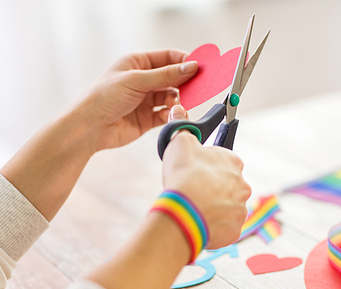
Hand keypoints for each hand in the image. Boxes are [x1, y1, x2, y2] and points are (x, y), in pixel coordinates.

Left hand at [68, 50, 197, 150]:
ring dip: (177, 101)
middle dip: (184, 83)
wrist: (89, 128)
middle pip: (172, 78)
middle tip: (196, 88)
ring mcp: (145, 100)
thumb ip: (167, 75)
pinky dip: (171, 115)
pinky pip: (166, 114)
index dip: (184, 61)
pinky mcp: (148, 118)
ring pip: (171, 97)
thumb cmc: (104, 98)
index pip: (167, 57)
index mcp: (137, 63)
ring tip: (177, 105)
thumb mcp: (137, 80)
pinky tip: (172, 116)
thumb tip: (191, 66)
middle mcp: (142, 80)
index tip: (199, 67)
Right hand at [161, 106, 251, 248]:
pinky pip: (225, 228)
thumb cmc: (184, 175)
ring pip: (227, 207)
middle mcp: (242, 185)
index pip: (225, 162)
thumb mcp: (179, 142)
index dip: (208, 167)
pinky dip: (214, 227)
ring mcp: (240, 209)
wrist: (184, 210)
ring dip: (214, 208)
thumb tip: (178, 109)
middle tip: (194, 192)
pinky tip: (200, 222)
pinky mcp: (235, 230)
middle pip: (228, 186)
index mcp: (233, 162)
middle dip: (213, 189)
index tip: (197, 172)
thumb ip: (182, 126)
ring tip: (195, 209)